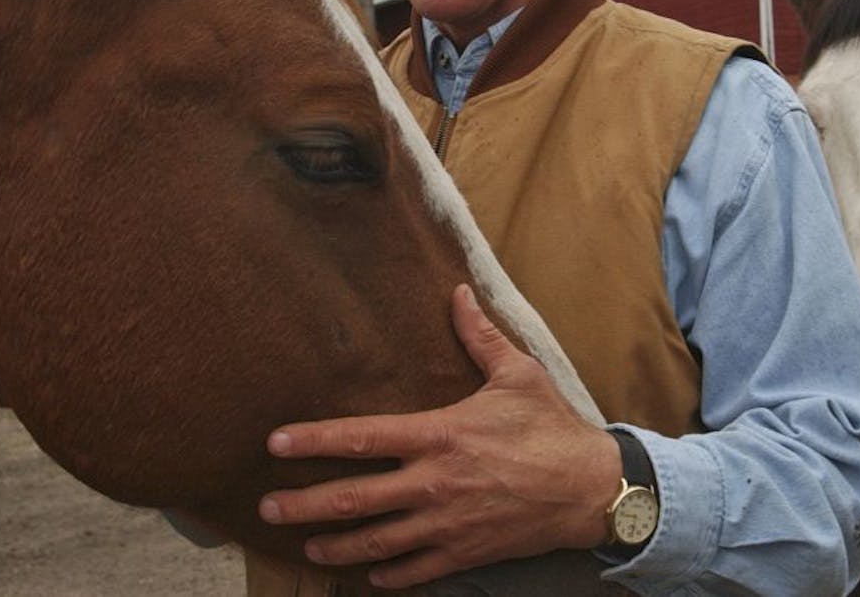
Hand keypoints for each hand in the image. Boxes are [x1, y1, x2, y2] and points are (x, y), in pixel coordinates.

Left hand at [259, 284, 621, 589]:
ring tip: (307, 547)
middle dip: (305, 505)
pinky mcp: (466, 551)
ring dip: (335, 546)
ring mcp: (447, 523)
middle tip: (268, 508)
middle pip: (354, 499)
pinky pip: (416, 568)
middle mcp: (434, 482)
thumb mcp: (517, 374)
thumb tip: (458, 291)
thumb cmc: (551, 427)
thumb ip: (479, 336)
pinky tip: (368, 573)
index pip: (362, 437)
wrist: (592, 488)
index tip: (276, 444)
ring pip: (376, 540)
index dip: (314, 441)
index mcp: (439, 434)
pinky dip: (388, 573)